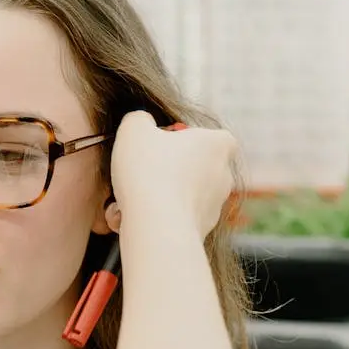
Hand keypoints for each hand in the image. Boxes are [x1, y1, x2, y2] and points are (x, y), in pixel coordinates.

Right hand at [107, 111, 237, 240]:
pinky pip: (173, 218)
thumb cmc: (149, 172)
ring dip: (152, 196)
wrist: (157, 225)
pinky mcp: (202, 229)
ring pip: (177, 194)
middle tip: (136, 174)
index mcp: (218, 144)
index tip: (153, 146)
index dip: (175, 138)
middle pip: (188, 166)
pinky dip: (153, 217)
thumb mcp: (134, 128)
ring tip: (125, 201)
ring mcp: (215, 205)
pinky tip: (130, 218)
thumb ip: (139, 119)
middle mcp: (223, 174)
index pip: (202, 134)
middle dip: (161, 171)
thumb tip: (140, 124)